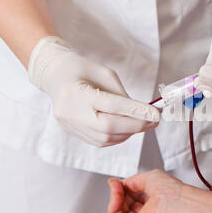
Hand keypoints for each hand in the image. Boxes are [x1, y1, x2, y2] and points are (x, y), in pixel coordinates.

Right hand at [28, 37, 159, 146]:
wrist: (55, 76)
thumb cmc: (83, 70)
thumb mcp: (105, 74)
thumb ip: (122, 95)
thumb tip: (142, 114)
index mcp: (76, 92)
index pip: (112, 106)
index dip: (136, 112)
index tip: (156, 114)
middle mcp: (70, 112)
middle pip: (109, 127)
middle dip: (136, 125)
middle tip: (154, 121)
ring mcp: (69, 125)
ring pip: (106, 139)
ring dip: (129, 133)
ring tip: (143, 123)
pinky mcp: (72, 133)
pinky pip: (100, 141)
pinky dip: (118, 137)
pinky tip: (128, 128)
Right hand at [107, 169, 182, 212]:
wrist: (173, 202)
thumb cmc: (169, 190)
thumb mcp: (148, 177)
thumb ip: (131, 181)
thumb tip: (115, 183)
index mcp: (156, 202)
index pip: (135, 195)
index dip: (126, 187)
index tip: (119, 180)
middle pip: (125, 203)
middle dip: (119, 191)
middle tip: (117, 184)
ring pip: (119, 211)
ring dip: (115, 196)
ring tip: (117, 188)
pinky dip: (113, 206)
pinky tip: (116, 196)